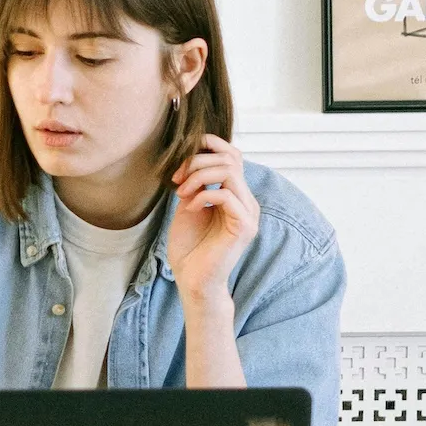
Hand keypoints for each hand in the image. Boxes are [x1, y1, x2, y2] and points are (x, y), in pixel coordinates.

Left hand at [166, 134, 259, 303]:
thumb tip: (191, 158)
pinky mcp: (244, 226)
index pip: (233, 154)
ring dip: (198, 176)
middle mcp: (247, 201)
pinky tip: (189, 208)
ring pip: (229, 171)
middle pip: (231, 157)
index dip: (209, 145)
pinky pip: (225, 195)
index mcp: (236, 194)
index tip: (180, 157)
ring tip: (181, 192)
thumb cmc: (189, 247)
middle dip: (197, 161)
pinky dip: (202, 195)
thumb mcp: (188, 205)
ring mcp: (248, 213)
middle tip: (176, 178)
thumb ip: (195, 182)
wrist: (192, 280)